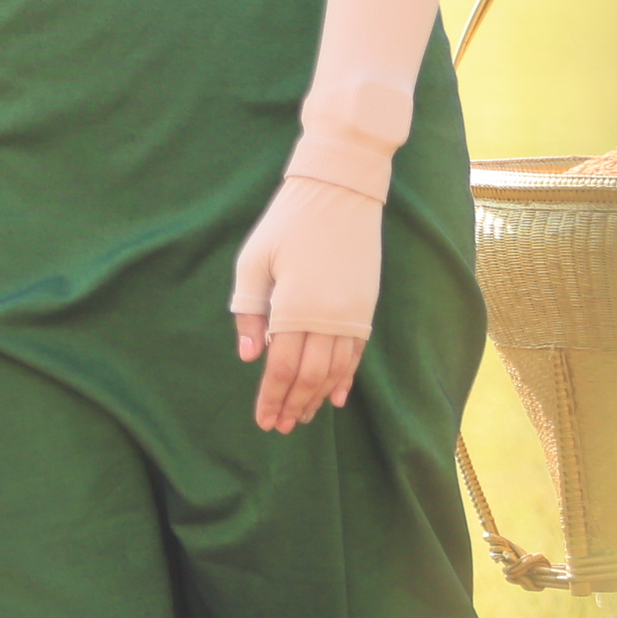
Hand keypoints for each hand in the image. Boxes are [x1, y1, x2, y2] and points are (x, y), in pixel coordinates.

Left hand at [230, 172, 380, 432]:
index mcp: (293, 307)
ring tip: (304, 416)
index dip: (271, 397)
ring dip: (318, 396)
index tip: (264, 420)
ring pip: (336, 369)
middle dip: (294, 403)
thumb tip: (250, 357)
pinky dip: (346, 377)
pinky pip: (357, 352)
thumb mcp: (254, 261)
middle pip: (310, 376)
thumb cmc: (287, 222)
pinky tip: (336, 396)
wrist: (339, 191)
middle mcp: (326, 317)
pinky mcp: (366, 306)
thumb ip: (249, 311)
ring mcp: (351, 313)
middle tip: (281, 426)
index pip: (282, 367)